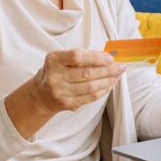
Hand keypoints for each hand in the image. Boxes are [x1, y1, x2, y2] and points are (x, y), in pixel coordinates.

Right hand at [5, 49, 125, 140]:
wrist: (40, 95)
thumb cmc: (55, 72)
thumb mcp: (61, 59)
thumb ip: (81, 57)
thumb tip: (106, 57)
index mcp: (53, 60)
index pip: (77, 56)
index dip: (95, 57)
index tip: (109, 58)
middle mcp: (55, 77)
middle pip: (87, 73)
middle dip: (108, 70)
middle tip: (120, 66)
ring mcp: (61, 92)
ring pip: (91, 87)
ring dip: (108, 81)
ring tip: (117, 75)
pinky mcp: (68, 104)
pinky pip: (91, 97)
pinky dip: (103, 90)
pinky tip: (110, 84)